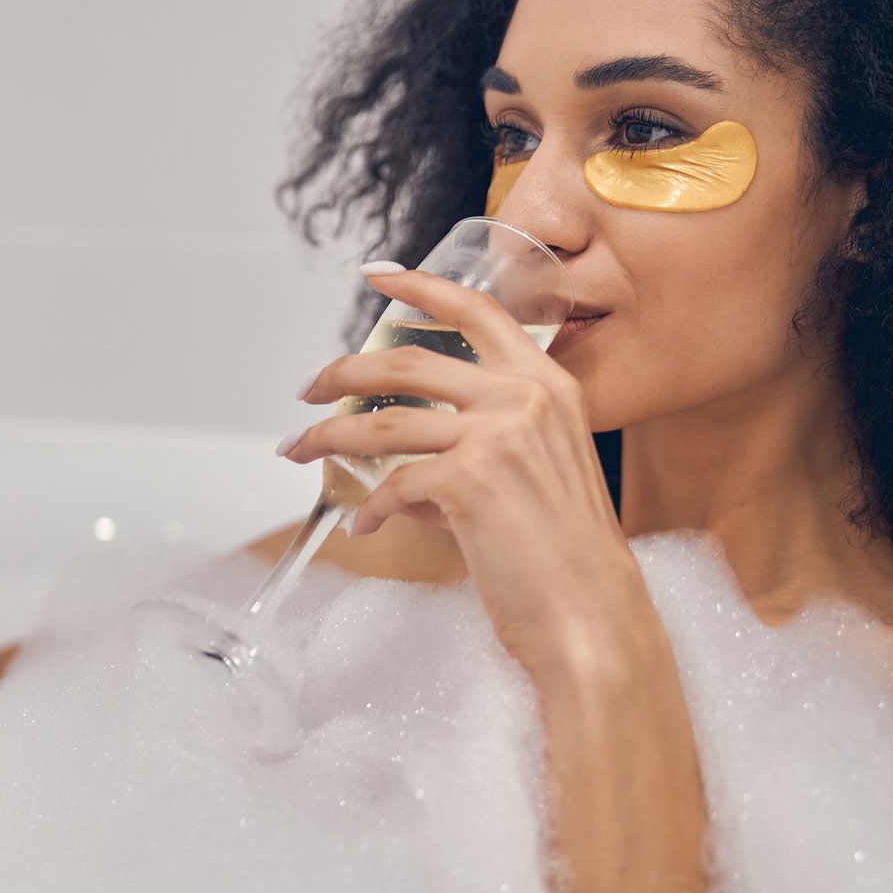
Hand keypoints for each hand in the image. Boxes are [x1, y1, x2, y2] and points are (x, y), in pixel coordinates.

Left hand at [282, 268, 639, 676]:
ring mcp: (497, 435)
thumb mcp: (534, 476)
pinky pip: (390, 486)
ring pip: (382, 422)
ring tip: (300, 449)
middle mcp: (525, 398)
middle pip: (407, 362)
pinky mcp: (468, 480)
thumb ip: (475, 448)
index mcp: (548, 386)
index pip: (479, 310)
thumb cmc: (564, 558)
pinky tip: (363, 526)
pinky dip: (367, 508)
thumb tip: (401, 464)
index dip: (421, 287)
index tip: (377, 276)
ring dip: (327, 435)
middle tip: (310, 389)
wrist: (592, 615)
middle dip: (343, 372)